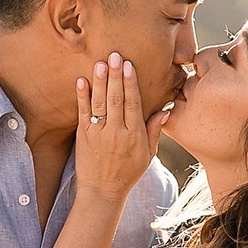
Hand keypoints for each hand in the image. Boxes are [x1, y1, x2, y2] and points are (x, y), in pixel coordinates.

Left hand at [73, 53, 170, 209]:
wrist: (102, 191)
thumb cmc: (127, 172)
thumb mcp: (147, 155)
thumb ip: (154, 131)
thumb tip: (166, 110)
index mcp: (134, 136)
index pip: (133, 104)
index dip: (130, 83)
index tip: (128, 65)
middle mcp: (116, 133)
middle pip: (116, 100)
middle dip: (115, 76)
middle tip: (114, 55)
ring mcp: (98, 134)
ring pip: (100, 104)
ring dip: (100, 82)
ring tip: (100, 63)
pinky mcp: (84, 136)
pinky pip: (83, 113)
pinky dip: (82, 97)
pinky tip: (82, 81)